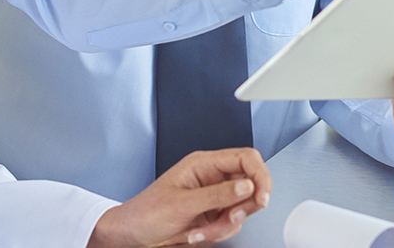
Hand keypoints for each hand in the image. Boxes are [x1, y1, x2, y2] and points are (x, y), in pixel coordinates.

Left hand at [88, 148, 271, 246]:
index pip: (246, 158)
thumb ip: (217, 195)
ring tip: (201, 231)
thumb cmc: (146, 213)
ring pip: (242, 208)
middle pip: (250, 184)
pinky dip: (218, 233)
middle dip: (242, 207)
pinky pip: (231, 223)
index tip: (262, 197)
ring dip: (225, 225)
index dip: (260, 176)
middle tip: (230, 218)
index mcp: (203, 164)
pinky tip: (198, 233)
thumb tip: (247, 185)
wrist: (131, 234)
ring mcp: (213, 197)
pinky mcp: (213, 214)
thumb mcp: (182, 204)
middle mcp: (212, 177)